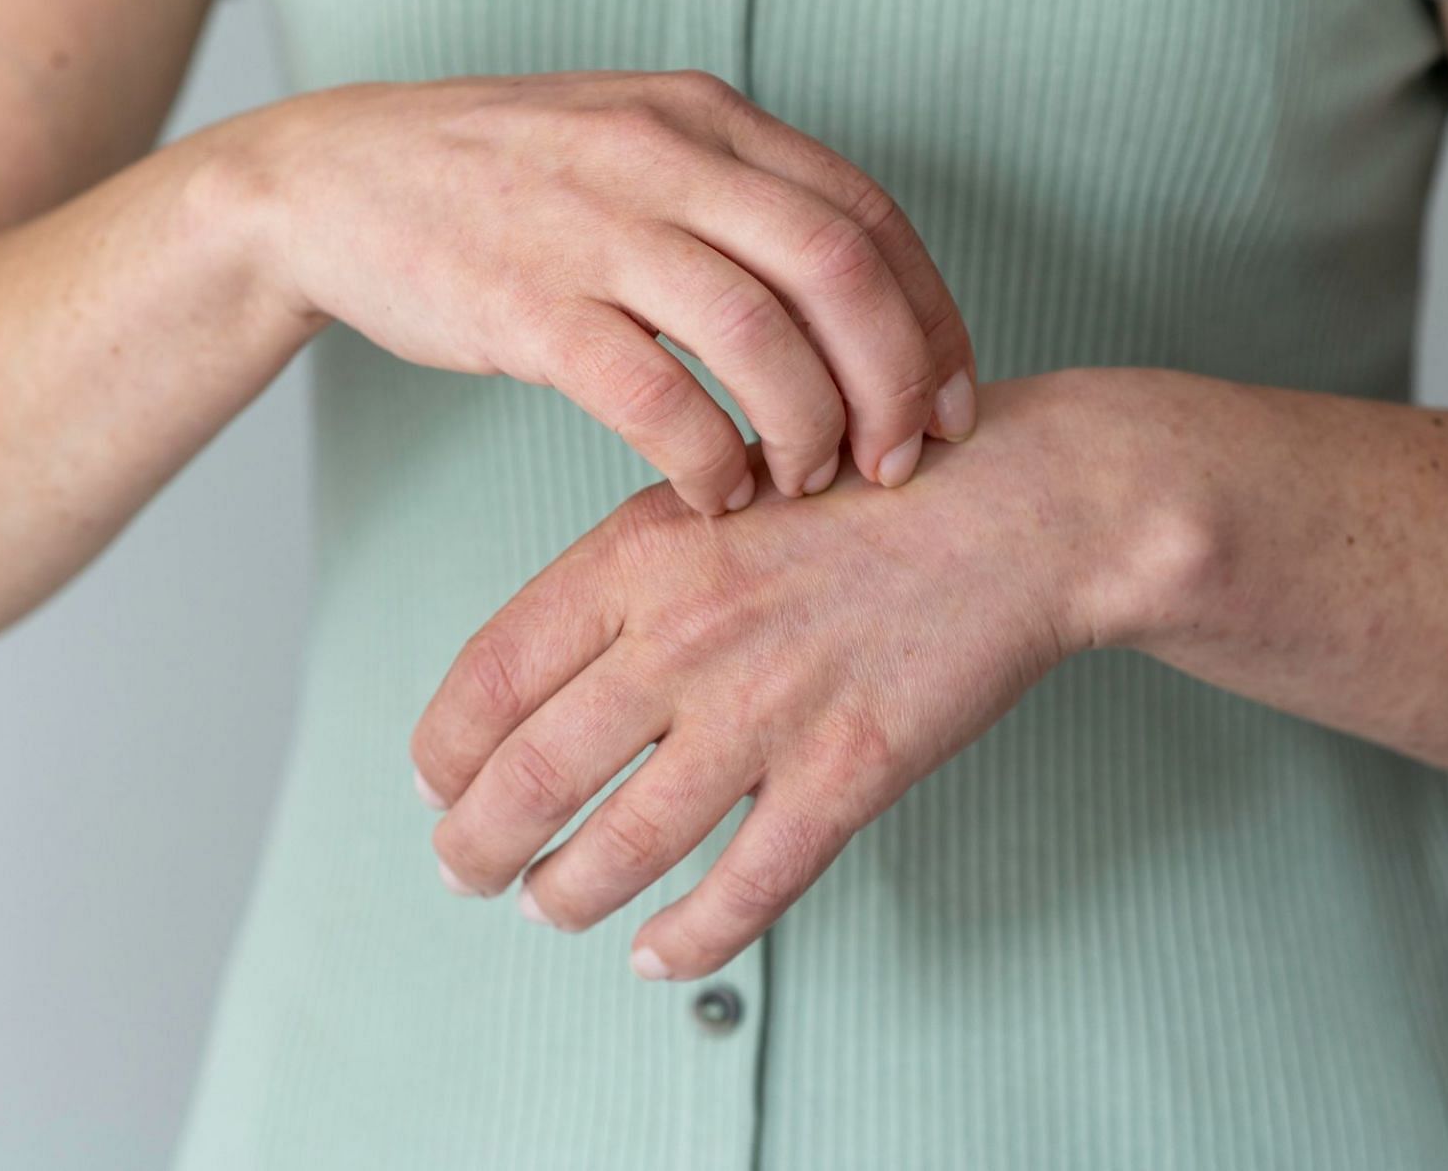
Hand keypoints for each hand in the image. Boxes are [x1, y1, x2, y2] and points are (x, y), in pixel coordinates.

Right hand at [219, 69, 977, 511]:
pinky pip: (652, 393)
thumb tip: (849, 312)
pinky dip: (704, 456)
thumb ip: (737, 205)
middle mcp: (665, 155)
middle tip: (901, 460)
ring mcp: (593, 224)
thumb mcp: (636, 151)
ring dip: (807, 426)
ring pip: (757, 332)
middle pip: (836, 269)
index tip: (953, 402)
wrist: (333, 182)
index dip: (930, 318)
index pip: (866, 215)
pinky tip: (716, 494)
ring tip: (808, 483)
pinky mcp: (526, 301)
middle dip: (893, 379)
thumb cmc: (502, 186)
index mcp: (707, 118)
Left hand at [410, 373, 1191, 978]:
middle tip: (467, 871)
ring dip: (563, 897)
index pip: (490, 677)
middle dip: (476, 846)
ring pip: (622, 847)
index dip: (442, 752)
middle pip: (532, 776)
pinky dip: (686, 940)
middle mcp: (687, 636)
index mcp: (640, 557)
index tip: (433, 785)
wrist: (1013, 510)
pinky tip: (657, 955)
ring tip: (547, 908)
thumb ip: (623, 579)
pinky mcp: (848, 772)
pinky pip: (743, 889)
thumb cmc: (861, 501)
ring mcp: (767, 710)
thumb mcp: (715, 493)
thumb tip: (532, 677)